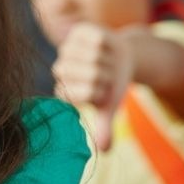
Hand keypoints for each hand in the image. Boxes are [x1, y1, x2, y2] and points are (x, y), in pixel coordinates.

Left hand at [53, 22, 132, 150]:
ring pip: (95, 55)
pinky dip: (109, 43)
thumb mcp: (110, 106)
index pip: (87, 92)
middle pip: (92, 73)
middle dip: (108, 75)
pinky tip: (105, 45)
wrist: (121, 58)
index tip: (103, 90)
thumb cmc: (113, 85)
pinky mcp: (78, 32)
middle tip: (107, 73)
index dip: (103, 91)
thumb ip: (105, 127)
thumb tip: (106, 151)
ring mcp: (68, 49)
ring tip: (107, 60)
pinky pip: (97, 38)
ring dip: (109, 59)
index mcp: (65, 90)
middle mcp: (61, 69)